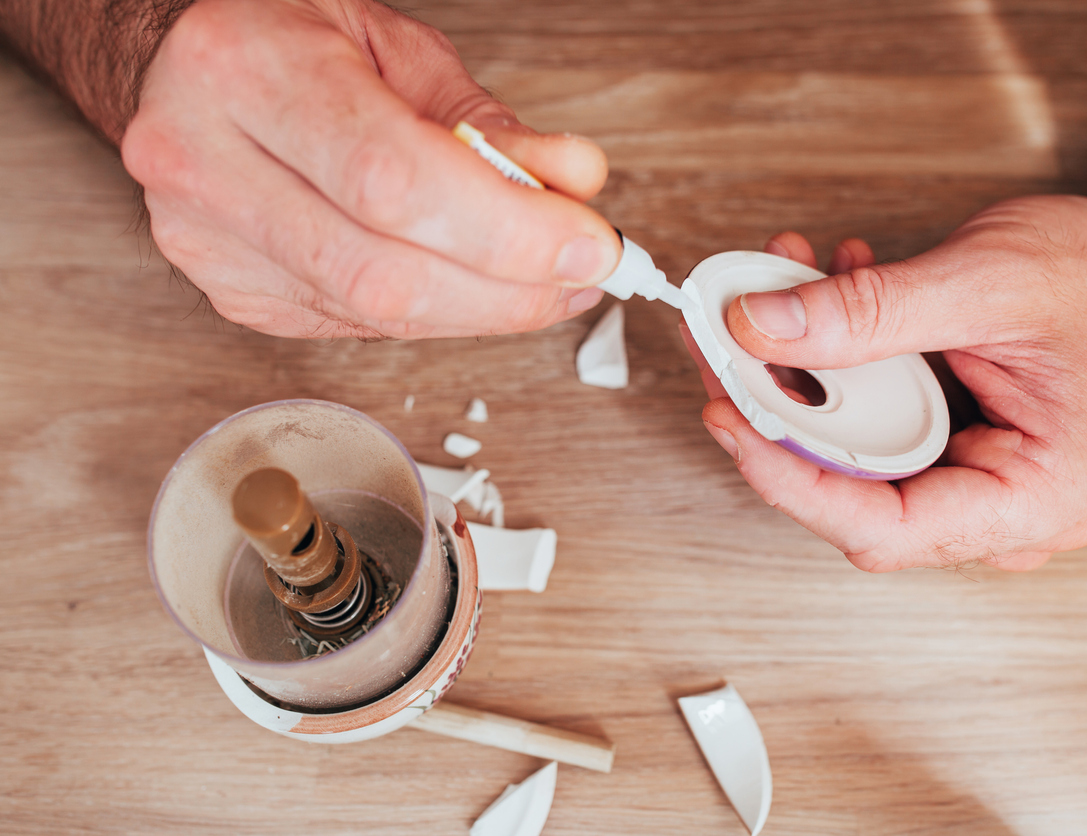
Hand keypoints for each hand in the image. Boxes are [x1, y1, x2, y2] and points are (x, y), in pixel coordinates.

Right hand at [121, 0, 619, 338]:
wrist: (177, 70)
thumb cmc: (286, 42)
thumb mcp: (394, 47)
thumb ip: (485, 121)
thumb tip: (574, 182)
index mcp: (248, 72)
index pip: (395, 180)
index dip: (507, 231)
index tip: (590, 244)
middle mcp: (207, 164)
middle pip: (385, 272)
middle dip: (510, 290)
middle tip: (583, 276)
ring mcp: (209, 243)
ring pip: (375, 315)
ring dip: (485, 310)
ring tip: (549, 284)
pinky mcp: (232, 293)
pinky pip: (359, 327)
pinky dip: (436, 313)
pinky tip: (476, 290)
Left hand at [690, 178, 1086, 570]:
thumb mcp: (983, 284)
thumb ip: (868, 312)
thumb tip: (762, 332)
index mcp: (1033, 498)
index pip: (885, 529)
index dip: (793, 482)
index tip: (733, 422)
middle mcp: (997, 507)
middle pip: (850, 492)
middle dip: (778, 410)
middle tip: (724, 345)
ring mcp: (969, 478)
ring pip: (847, 450)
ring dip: (800, 371)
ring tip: (772, 295)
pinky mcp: (946, 443)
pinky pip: (865, 417)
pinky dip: (834, 358)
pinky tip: (821, 294)